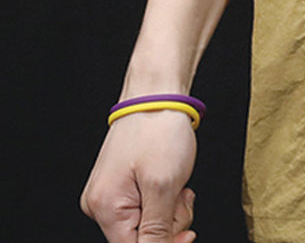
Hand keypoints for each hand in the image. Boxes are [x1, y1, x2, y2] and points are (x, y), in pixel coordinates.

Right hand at [80, 110, 197, 242]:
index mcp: (105, 209)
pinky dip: (165, 196)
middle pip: (141, 238)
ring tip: (179, 182)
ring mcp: (111, 193)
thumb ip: (156, 229)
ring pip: (147, 222)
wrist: (157, 92)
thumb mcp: (163, 185)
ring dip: (170, 208)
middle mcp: (101, 204)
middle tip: (183, 195)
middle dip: (169, 222)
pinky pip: (147, 205)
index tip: (188, 233)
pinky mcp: (123, 183)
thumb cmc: (159, 129)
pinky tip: (173, 178)